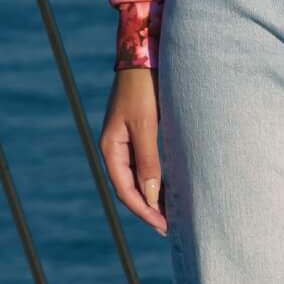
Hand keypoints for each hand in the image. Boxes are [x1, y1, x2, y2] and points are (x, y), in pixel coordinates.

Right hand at [101, 66, 167, 232]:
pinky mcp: (139, 134)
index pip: (125, 190)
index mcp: (111, 148)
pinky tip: (170, 190)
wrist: (145, 57)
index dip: (144, 211)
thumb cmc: (144, 89)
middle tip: (171, 227)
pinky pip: (145, 166)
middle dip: (149, 209)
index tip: (163, 225)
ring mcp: (126, 142)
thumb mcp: (147, 126)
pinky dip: (157, 181)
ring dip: (153, 197)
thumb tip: (151, 197)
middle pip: (130, 188)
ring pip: (138, 179)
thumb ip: (148, 161)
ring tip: (172, 214)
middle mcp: (116, 148)